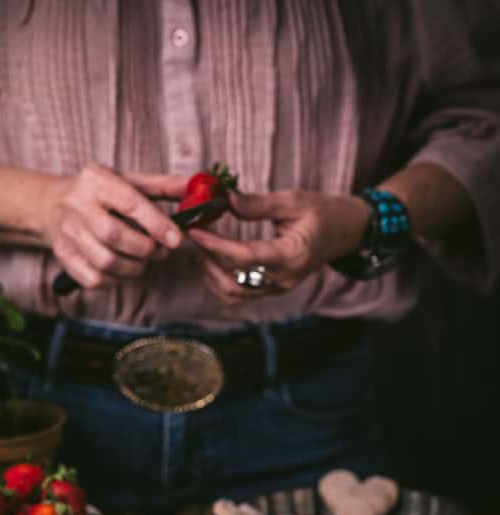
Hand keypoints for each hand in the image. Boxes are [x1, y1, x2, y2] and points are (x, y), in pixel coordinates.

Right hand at [43, 162, 187, 288]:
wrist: (52, 205)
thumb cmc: (101, 194)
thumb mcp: (128, 181)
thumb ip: (163, 186)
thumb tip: (197, 187)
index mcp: (96, 180)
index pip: (130, 203)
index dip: (156, 224)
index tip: (177, 240)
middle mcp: (77, 205)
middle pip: (114, 235)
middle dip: (145, 249)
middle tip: (160, 252)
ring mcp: (67, 232)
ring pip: (105, 261)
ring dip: (133, 268)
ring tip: (143, 261)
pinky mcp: (63, 256)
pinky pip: (94, 279)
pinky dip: (115, 280)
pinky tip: (122, 269)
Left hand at [188, 190, 370, 303]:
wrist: (342, 234)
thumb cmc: (321, 212)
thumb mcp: (293, 200)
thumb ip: (258, 204)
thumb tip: (225, 199)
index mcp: (293, 255)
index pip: (246, 257)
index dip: (216, 246)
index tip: (195, 231)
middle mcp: (284, 279)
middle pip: (234, 280)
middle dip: (208, 258)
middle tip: (192, 234)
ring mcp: (277, 289)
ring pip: (232, 294)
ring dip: (210, 273)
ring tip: (200, 248)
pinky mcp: (271, 291)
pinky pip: (238, 295)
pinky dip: (219, 281)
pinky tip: (211, 261)